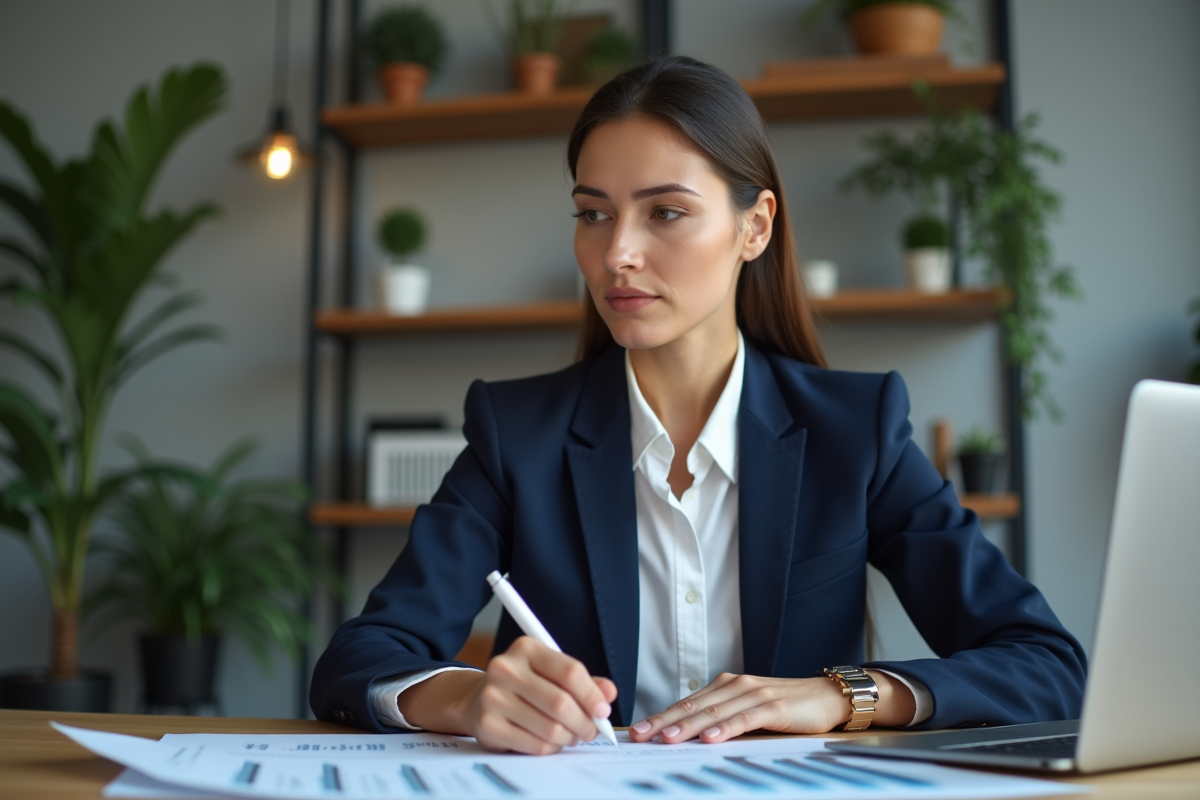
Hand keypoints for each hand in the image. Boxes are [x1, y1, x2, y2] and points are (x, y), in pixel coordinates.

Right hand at [400, 636, 616, 754]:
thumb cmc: (524, 685)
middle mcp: (505, 668)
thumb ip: (583, 682)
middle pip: (561, 703)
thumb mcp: (552, 673)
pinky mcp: (488, 725)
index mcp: (526, 648)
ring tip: (571, 735)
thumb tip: (609, 693)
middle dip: (584, 722)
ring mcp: (493, 697)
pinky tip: (551, 741)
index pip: (570, 672)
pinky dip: (551, 747)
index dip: (592, 695)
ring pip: (550, 728)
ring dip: (569, 737)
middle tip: (591, 730)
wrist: (479, 700)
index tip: (603, 711)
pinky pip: (535, 745)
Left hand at [627, 669, 914, 743]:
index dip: (660, 716)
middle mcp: (735, 685)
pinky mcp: (773, 706)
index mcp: (725, 686)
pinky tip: (710, 738)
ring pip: (714, 712)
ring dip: (688, 726)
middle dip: (663, 721)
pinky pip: (744, 718)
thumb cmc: (786, 708)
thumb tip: (688, 737)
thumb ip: (722, 719)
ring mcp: (754, 694)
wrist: (827, 697)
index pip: (686, 703)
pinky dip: (725, 728)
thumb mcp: (748, 711)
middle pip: (693, 706)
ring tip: (666, 738)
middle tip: (639, 735)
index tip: (636, 731)